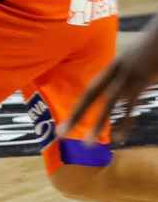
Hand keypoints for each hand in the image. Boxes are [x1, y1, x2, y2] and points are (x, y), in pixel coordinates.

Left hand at [61, 27, 157, 144]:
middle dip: (76, 115)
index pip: (91, 88)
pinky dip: (126, 122)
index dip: (79, 105)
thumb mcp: (141, 57)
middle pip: (90, 94)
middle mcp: (116, 70)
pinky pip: (131, 105)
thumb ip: (131, 73)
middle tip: (60, 134)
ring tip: (87, 144)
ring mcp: (128, 75)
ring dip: (97, 124)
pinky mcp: (142, 79)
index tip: (68, 120)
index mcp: (114, 65)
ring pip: (108, 103)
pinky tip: (121, 138)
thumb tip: (128, 88)